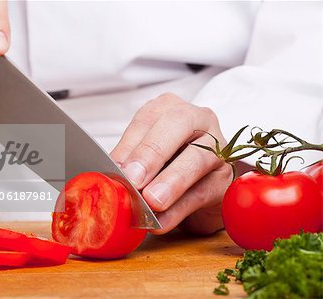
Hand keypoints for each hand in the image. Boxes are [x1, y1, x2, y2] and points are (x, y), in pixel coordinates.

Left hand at [111, 93, 232, 234]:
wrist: (197, 189)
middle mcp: (197, 120)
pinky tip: (161, 222)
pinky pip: (202, 193)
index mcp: (169, 109)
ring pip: (196, 159)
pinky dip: (178, 210)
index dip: (131, 143)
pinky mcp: (225, 180)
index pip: (149, 118)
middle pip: (178, 125)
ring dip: (170, 182)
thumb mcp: (143, 157)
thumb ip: (128, 163)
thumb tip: (107, 179)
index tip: (116, 167)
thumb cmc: (166, 165)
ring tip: (151, 201)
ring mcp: (217, 148)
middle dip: (152, 153)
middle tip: (134, 179)